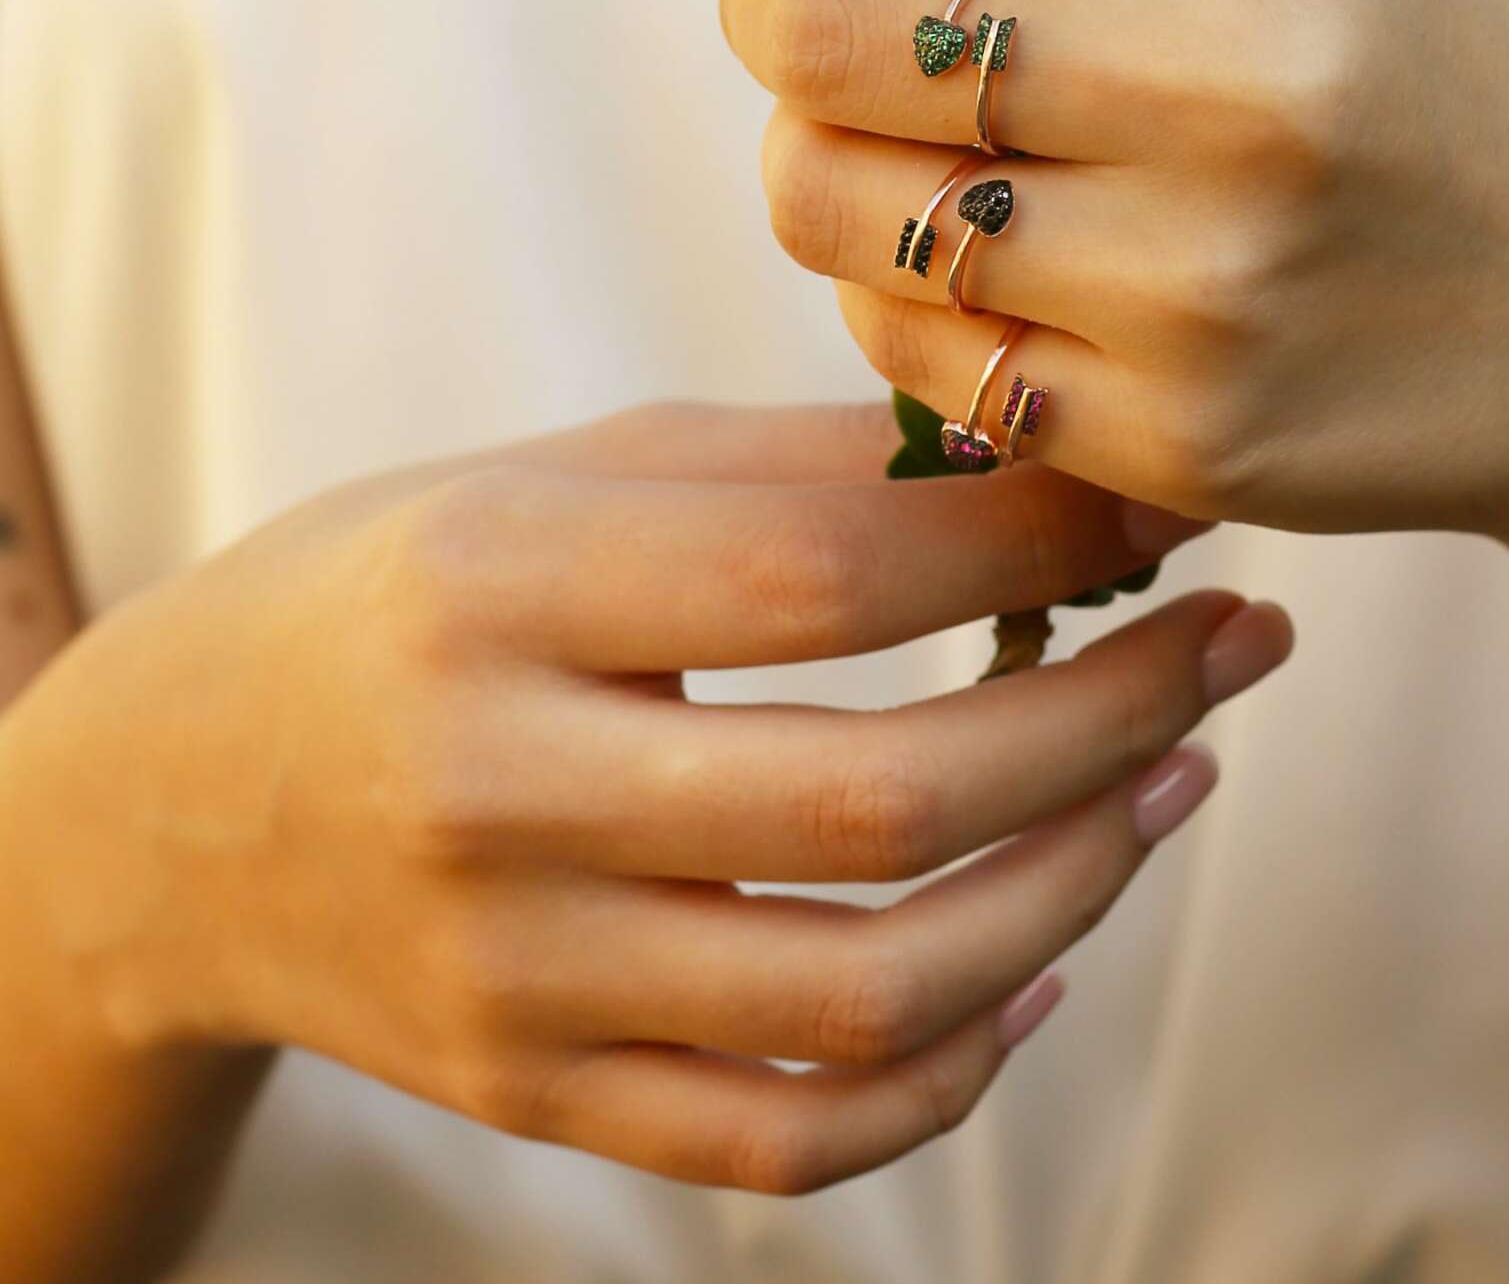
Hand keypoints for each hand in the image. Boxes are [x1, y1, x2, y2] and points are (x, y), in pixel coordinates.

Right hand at [0, 404, 1287, 1194]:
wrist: (176, 802)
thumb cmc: (403, 586)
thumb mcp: (554, 477)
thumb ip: (780, 472)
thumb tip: (1039, 470)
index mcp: (499, 588)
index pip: (824, 572)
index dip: (1035, 532)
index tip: (1166, 497)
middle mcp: (499, 793)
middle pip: (882, 798)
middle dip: (1110, 713)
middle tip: (1234, 639)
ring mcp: (520, 978)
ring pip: (869, 993)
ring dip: (1077, 882)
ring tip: (1175, 774)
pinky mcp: (538, 1097)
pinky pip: (792, 1137)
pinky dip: (958, 1065)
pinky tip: (1045, 954)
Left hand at [660, 0, 1508, 556]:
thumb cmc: (1408, 43)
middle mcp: (1238, 78)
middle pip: (825, 26)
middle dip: (768, 4)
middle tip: (803, 3)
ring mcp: (1207, 278)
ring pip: (832, 201)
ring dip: (815, 156)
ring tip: (905, 135)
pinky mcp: (1182, 435)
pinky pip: (911, 351)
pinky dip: (902, 294)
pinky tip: (987, 256)